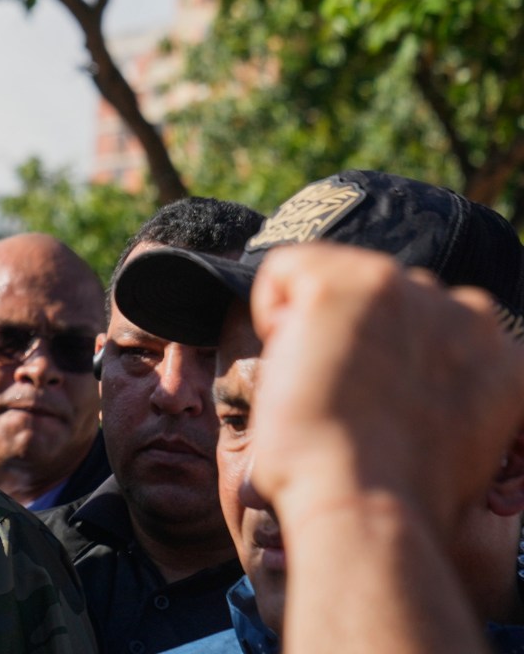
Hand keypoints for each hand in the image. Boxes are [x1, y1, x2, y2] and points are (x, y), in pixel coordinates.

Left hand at [247, 244, 523, 532]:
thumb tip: (404, 381)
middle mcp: (470, 314)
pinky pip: (287, 268)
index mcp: (505, 358)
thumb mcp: (459, 441)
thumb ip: (448, 391)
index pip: (438, 326)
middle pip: (393, 300)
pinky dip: (272, 306)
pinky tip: (287, 358)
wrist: (367, 503)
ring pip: (345, 279)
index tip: (377, 402)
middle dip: (361, 335)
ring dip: (323, 322)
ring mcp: (411, 292)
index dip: (393, 359)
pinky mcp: (351, 284)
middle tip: (344, 395)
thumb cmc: (398, 494)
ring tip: (319, 382)